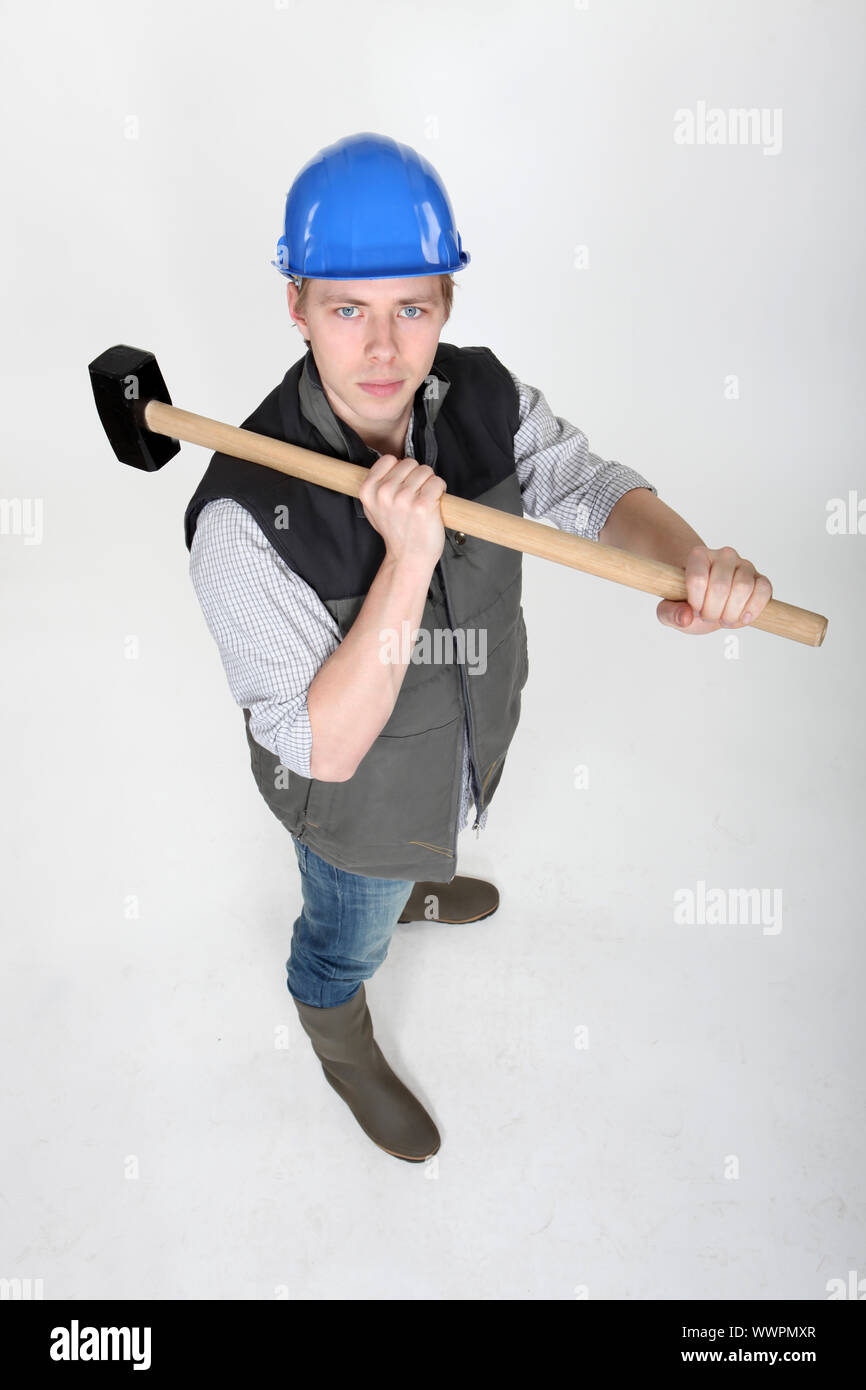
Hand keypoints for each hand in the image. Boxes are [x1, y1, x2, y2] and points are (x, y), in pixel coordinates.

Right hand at [358, 454, 446, 568]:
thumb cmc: (395, 532)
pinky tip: (435, 503)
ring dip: (429, 483)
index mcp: (368, 490)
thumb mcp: (372, 509)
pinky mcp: (422, 505)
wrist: (408, 557)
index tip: (403, 485)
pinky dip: (440, 490)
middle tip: (416, 495)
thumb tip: (388, 464)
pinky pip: (437, 482)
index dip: (400, 470)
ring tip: (425, 500)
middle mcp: (383, 493)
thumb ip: (375, 486)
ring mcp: (403, 499)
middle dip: (417, 476)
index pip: (388, 459)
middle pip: (409, 463)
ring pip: (425, 470)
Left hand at [656, 545, 772, 635]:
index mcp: (699, 556)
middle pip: (720, 587)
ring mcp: (745, 565)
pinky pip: (764, 591)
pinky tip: (742, 617)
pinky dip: (753, 609)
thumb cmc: (690, 604)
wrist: (710, 605)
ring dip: (732, 612)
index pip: (698, 579)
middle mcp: (724, 555)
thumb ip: (670, 613)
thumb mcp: (670, 611)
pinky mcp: (761, 579)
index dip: (696, 602)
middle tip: (708, 616)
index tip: (694, 608)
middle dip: (713, 611)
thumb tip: (686, 617)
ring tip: (724, 617)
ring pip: (743, 588)